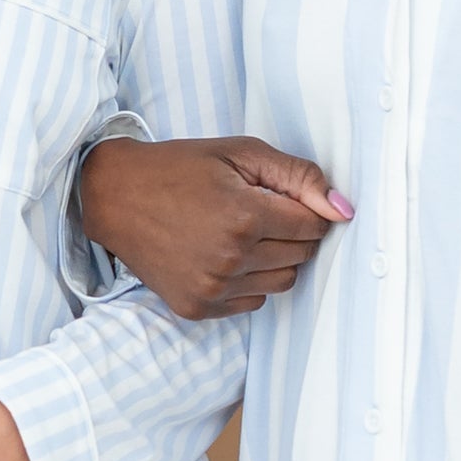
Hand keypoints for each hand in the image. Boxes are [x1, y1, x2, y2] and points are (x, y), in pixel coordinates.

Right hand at [80, 135, 351, 319]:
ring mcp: (213, 289)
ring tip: (242, 234)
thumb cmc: (180, 168)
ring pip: (281, 283)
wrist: (115, 197)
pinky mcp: (198, 307)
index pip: (314, 227)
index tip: (282, 198)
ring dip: (273, 259)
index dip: (306, 209)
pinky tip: (222, 256)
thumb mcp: (241, 153)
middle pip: (301, 256)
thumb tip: (345, 210)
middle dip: (292, 233)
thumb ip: (299, 177)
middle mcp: (230, 260)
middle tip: (260, 212)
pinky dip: (248, 282)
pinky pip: (252, 303)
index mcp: (244, 217)